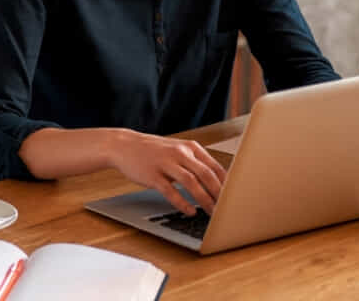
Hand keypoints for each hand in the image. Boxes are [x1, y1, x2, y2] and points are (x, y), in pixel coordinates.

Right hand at [109, 131, 226, 215]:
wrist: (125, 145)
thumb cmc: (154, 151)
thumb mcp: (177, 151)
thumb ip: (195, 163)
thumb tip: (217, 182)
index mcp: (190, 147)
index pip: (215, 166)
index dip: (226, 183)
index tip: (234, 197)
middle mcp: (180, 153)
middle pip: (206, 175)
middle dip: (219, 194)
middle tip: (226, 209)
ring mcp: (166, 163)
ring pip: (191, 183)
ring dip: (204, 200)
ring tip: (212, 213)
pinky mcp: (153, 175)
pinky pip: (171, 191)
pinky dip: (182, 203)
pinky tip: (190, 211)